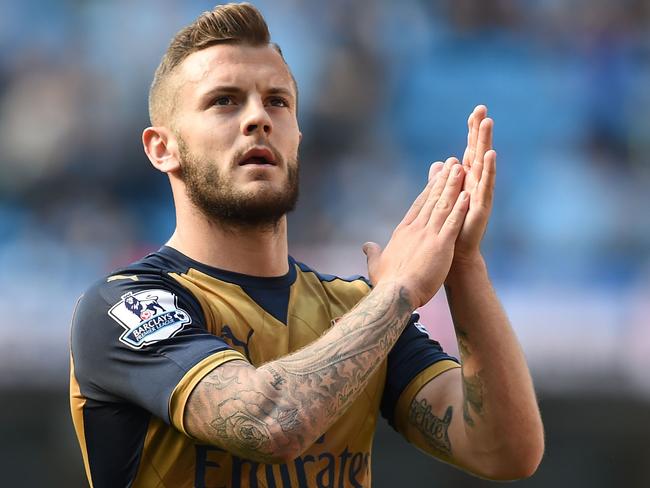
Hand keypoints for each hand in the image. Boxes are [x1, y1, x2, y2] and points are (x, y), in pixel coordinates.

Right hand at [363, 158, 469, 308]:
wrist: (395, 295)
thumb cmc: (386, 283)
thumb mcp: (376, 264)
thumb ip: (372, 252)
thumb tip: (366, 245)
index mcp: (403, 232)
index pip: (418, 206)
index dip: (428, 190)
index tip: (435, 178)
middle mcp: (415, 229)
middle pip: (432, 199)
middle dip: (443, 180)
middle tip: (451, 163)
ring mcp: (428, 235)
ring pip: (443, 205)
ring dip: (453, 186)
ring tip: (461, 169)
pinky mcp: (441, 245)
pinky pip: (452, 222)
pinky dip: (460, 207)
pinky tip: (468, 195)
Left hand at [431, 105, 495, 266]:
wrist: (455, 256)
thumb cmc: (450, 229)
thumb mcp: (443, 199)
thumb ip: (441, 180)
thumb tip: (438, 162)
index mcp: (465, 182)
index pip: (469, 151)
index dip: (472, 132)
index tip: (475, 110)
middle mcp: (475, 184)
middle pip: (478, 152)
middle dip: (480, 131)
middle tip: (483, 109)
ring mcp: (480, 194)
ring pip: (483, 164)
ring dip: (485, 143)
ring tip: (488, 123)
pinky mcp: (481, 206)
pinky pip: (485, 185)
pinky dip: (488, 169)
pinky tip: (490, 154)